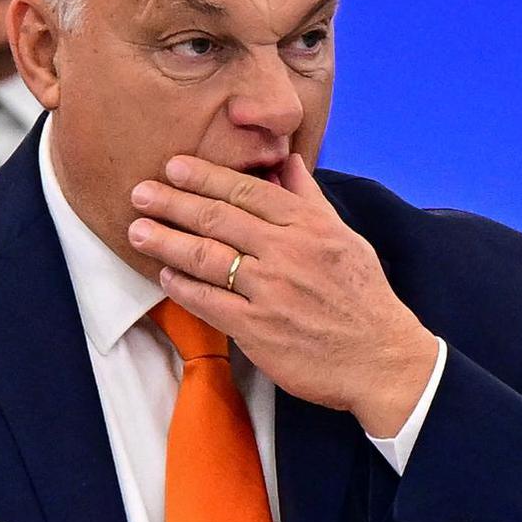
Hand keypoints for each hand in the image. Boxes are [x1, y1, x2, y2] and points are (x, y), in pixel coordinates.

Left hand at [128, 153, 440, 436]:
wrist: (382, 359)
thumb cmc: (363, 297)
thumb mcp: (344, 237)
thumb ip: (309, 199)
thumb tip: (288, 162)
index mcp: (309, 226)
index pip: (247, 191)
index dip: (206, 176)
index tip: (174, 166)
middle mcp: (288, 252)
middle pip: (218, 219)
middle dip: (173, 202)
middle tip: (140, 192)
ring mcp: (271, 291)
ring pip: (207, 257)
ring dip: (167, 241)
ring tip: (138, 230)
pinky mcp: (258, 329)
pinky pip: (209, 301)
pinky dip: (183, 286)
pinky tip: (164, 274)